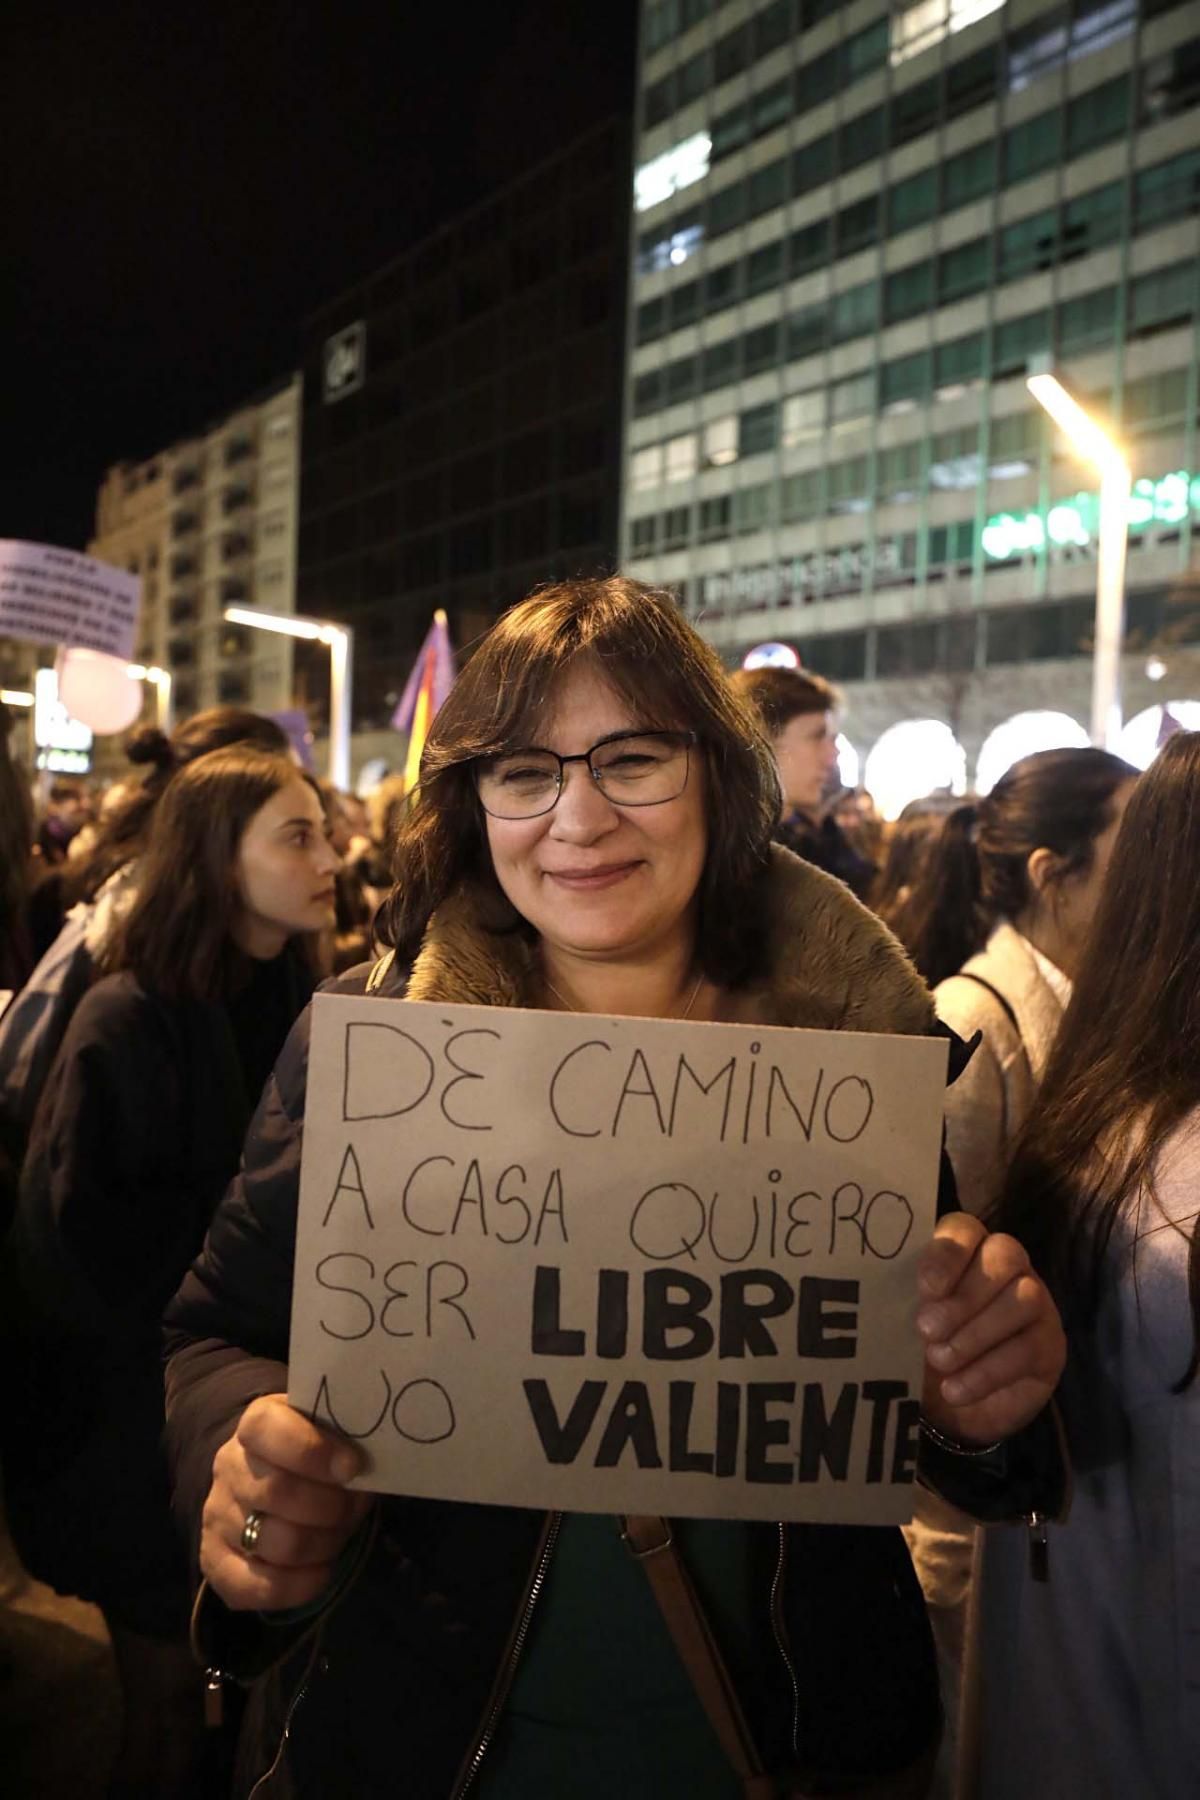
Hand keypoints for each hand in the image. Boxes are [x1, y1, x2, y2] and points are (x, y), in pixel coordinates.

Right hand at [200, 1393, 372, 1612]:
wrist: (272, 1478)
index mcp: (257, 1424)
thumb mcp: (330, 1433)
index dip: (313, 1451)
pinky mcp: (215, 1561)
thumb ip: (346, 1440)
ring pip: (276, 1542)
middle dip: (330, 1507)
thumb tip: (367, 1467)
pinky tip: (322, 1571)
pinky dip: (299, 1586)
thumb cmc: (315, 1455)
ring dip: (322, 1545)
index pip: (268, 1429)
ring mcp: (218, 1515)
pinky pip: (254, 1587)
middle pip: (277, 1492)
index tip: (353, 1466)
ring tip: (338, 1535)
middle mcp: (229, 1467)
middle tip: (351, 1509)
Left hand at [916, 1213, 1065, 1447]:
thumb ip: (901, 1301)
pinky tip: (957, 1389)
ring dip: (976, 1333)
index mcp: (966, 1250)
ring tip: (941, 1360)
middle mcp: (1007, 1267)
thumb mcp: (904, 1322)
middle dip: (964, 1295)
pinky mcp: (1050, 1345)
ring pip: (1024, 1298)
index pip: (965, 1228)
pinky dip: (987, 1372)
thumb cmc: (921, 1349)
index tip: (925, 1289)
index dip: (948, 1253)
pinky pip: (1028, 1348)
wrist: (950, 1407)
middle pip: (1004, 1254)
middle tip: (927, 1330)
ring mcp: (1036, 1303)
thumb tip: (883, 1297)